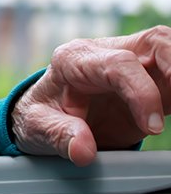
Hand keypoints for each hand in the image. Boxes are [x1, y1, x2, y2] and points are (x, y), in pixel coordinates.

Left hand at [10, 25, 170, 165]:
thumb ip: (59, 135)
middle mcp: (105, 53)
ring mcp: (130, 64)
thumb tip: (82, 150)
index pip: (119, 64)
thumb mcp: (37, 126)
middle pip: (155, 42)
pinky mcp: (148, 81)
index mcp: (75, 59)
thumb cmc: (39, 115)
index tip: (152, 128)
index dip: (142, 93)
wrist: (43, 115)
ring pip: (168, 52)